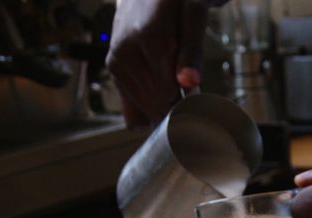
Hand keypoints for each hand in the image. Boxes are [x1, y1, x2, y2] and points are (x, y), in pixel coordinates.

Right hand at [106, 0, 212, 127]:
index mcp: (147, 37)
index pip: (168, 90)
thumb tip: (188, 83)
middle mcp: (125, 52)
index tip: (197, 92)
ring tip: (176, 92)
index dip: (187, 97)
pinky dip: (145, 110)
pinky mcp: (113, 68)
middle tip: (188, 92)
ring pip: (142, 106)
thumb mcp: (194, 13)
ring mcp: (115, 62)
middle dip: (175, 103)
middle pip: (155, 101)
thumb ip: (192, 50)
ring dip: (162, 107)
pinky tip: (158, 104)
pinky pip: (129, 105)